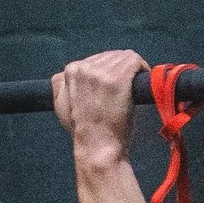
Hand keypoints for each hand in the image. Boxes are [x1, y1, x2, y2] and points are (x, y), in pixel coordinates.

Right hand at [52, 49, 144, 169]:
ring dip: (132, 70)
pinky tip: (142, 81)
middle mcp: (84, 68)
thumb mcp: (62, 106)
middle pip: (111, 56)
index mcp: (71, 71)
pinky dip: (142, 68)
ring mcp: (101, 73)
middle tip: (127, 87)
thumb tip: (63, 76)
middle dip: (121, 69)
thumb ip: (61, 87)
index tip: (115, 85)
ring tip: (135, 86)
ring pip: (124, 57)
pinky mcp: (118, 78)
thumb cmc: (84, 130)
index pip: (96, 59)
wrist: (97, 146)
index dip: (108, 70)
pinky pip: (135, 61)